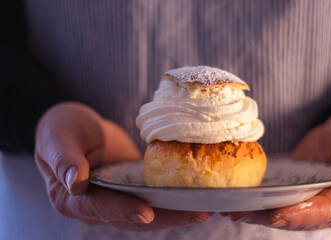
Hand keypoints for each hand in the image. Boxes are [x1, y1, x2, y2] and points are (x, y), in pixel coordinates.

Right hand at [35, 102, 211, 231]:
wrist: (77, 127)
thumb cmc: (61, 130)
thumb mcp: (57, 138)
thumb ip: (65, 159)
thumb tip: (76, 181)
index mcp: (72, 199)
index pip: (100, 207)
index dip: (123, 210)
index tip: (147, 212)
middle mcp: (97, 206)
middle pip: (132, 216)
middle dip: (165, 217)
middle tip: (195, 214)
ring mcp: (118, 199)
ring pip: (149, 211)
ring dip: (177, 212)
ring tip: (205, 209)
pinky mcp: (134, 189)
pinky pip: (155, 197)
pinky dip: (175, 198)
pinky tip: (196, 196)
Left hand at [228, 107, 330, 229]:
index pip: (323, 214)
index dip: (299, 216)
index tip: (275, 215)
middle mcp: (329, 207)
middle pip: (297, 219)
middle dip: (269, 217)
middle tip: (242, 213)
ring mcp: (310, 201)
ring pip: (282, 212)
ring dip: (257, 212)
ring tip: (231, 210)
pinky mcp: (294, 191)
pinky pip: (275, 199)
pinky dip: (256, 200)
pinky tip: (235, 198)